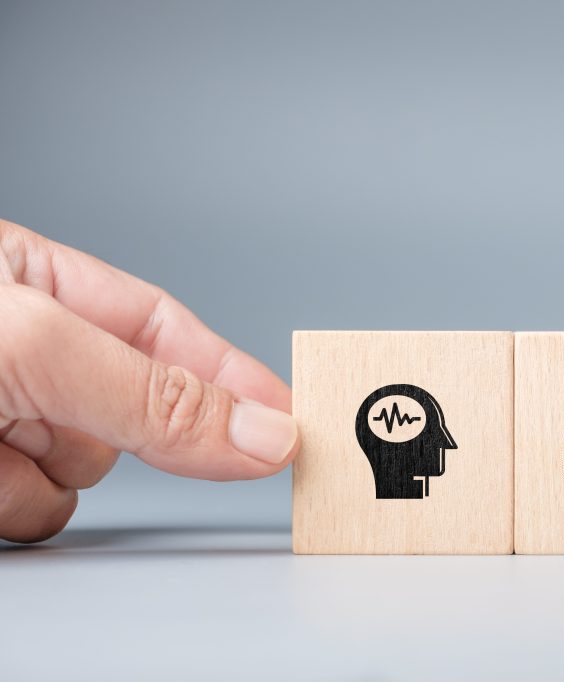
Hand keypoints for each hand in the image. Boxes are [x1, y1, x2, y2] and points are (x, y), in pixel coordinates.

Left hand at [0, 220, 298, 542]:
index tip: (287, 416)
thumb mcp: (35, 350)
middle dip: (114, 432)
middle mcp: (20, 352)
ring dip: (44, 476)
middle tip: (116, 435)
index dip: (227, 371)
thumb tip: (262, 430)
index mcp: (30, 283)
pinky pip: (34, 512)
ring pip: (79, 472)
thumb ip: (153, 395)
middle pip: (126, 411)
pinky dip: (13, 506)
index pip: (159, 327)